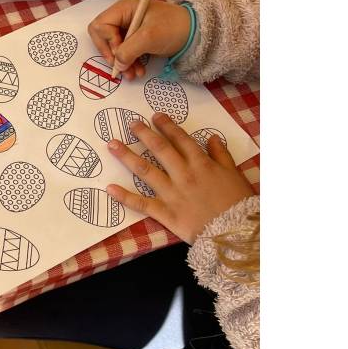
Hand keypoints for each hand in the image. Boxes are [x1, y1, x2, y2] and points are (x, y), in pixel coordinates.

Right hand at [87, 0, 190, 80]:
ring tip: (133, 75)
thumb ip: (129, 50)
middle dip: (112, 54)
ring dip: (121, 62)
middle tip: (121, 68)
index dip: (107, 42)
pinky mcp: (136, 38)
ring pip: (114, 47)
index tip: (121, 54)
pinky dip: (129, 62)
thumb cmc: (173, 28)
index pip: (101, 25)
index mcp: (124, 8)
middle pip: (103, 36)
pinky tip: (138, 71)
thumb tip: (117, 65)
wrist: (196, 33)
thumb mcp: (149, 37)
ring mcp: (129, 27)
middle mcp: (124, 15)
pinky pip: (124, 52)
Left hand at [104, 114, 254, 242]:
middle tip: (131, 123)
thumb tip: (211, 138)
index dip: (167, 126)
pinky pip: (141, 203)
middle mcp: (183, 174)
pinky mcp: (165, 212)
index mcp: (201, 163)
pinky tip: (109, 188)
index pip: (180, 139)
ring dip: (127, 156)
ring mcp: (172, 193)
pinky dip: (124, 196)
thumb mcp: (234, 174)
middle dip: (144, 134)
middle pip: (159, 149)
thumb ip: (221, 155)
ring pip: (145, 170)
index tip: (155, 116)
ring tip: (112, 145)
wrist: (235, 232)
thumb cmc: (237, 203)